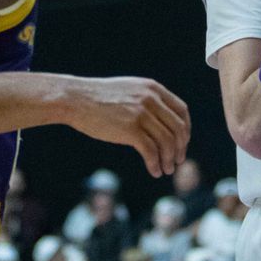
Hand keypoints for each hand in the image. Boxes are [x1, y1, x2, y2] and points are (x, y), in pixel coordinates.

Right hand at [65, 76, 190, 177]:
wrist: (75, 99)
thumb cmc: (99, 98)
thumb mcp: (129, 90)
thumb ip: (147, 100)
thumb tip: (162, 120)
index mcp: (153, 88)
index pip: (182, 111)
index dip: (186, 130)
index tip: (182, 143)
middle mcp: (151, 99)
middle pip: (178, 128)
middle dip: (180, 148)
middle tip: (177, 161)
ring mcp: (141, 113)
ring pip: (167, 141)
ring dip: (169, 159)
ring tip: (166, 170)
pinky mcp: (129, 129)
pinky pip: (151, 151)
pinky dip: (155, 164)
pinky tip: (154, 171)